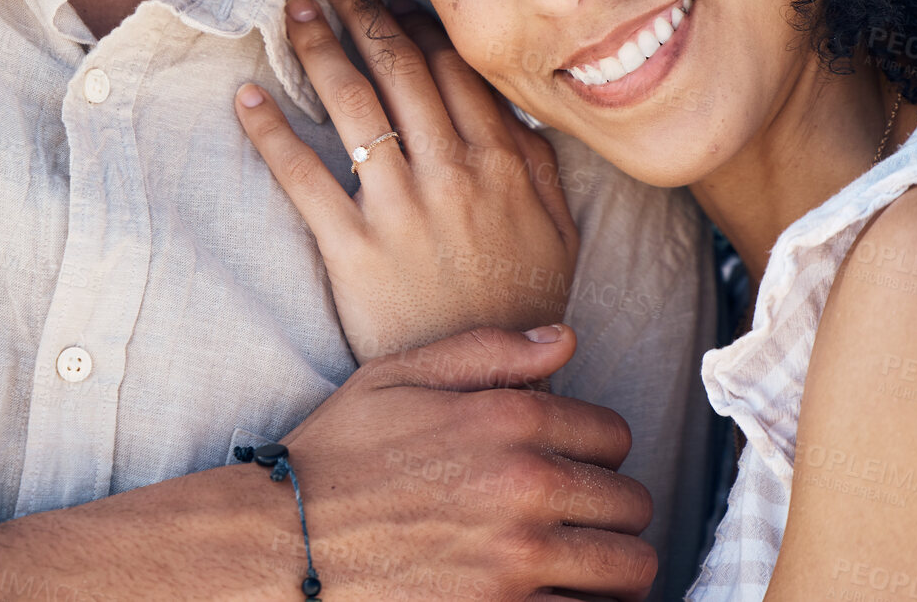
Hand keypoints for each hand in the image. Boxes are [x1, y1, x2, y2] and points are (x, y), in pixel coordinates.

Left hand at [234, 0, 578, 361]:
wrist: (491, 388)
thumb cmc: (521, 304)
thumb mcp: (558, 229)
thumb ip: (539, 162)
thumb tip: (515, 107)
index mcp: (502, 159)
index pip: (450, 67)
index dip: (415, 24)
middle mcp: (451, 170)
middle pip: (398, 68)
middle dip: (362, 13)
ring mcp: (400, 207)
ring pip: (353, 104)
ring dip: (318, 48)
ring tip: (295, 11)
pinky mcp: (353, 248)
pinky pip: (304, 177)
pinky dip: (272, 133)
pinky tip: (248, 98)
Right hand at [282, 324, 657, 600]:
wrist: (283, 543)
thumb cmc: (339, 454)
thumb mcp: (402, 374)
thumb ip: (490, 350)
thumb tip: (564, 339)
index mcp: (509, 419)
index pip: (614, 436)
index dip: (597, 447)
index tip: (572, 461)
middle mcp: (526, 488)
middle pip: (633, 507)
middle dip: (612, 509)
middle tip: (579, 515)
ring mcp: (518, 564)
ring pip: (629, 573)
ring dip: (612, 568)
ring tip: (581, 563)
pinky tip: (555, 594)